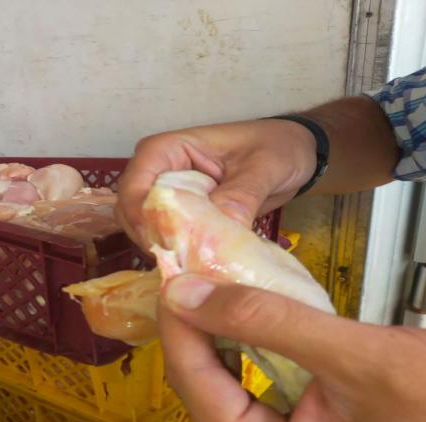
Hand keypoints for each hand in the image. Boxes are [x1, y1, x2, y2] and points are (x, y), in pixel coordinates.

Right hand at [115, 119, 316, 248]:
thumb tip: (220, 226)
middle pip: (130, 210)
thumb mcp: (264, 167)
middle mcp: (159, 171)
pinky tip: (197, 267)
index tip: (161, 245)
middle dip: (147, 239)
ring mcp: (169, 196)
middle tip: (177, 265)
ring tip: (189, 268)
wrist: (295, 153)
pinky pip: (165, 237)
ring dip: (161, 249)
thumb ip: (240, 195)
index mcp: (169, 149)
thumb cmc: (276, 148)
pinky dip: (176, 253)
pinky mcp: (182, 216)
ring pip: (143, 228)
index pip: (134, 184)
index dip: (139, 216)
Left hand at [159, 274, 425, 421]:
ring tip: (207, 280)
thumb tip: (189, 293)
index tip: (171, 276)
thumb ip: (270, 324)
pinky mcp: (303, 415)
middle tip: (186, 271)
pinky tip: (246, 304)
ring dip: (217, 328)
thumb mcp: (357, 357)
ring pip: (228, 377)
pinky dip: (249, 337)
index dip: (179, 327)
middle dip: (193, 325)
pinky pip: (258, 375)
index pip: (198, 387)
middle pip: (204, 383)